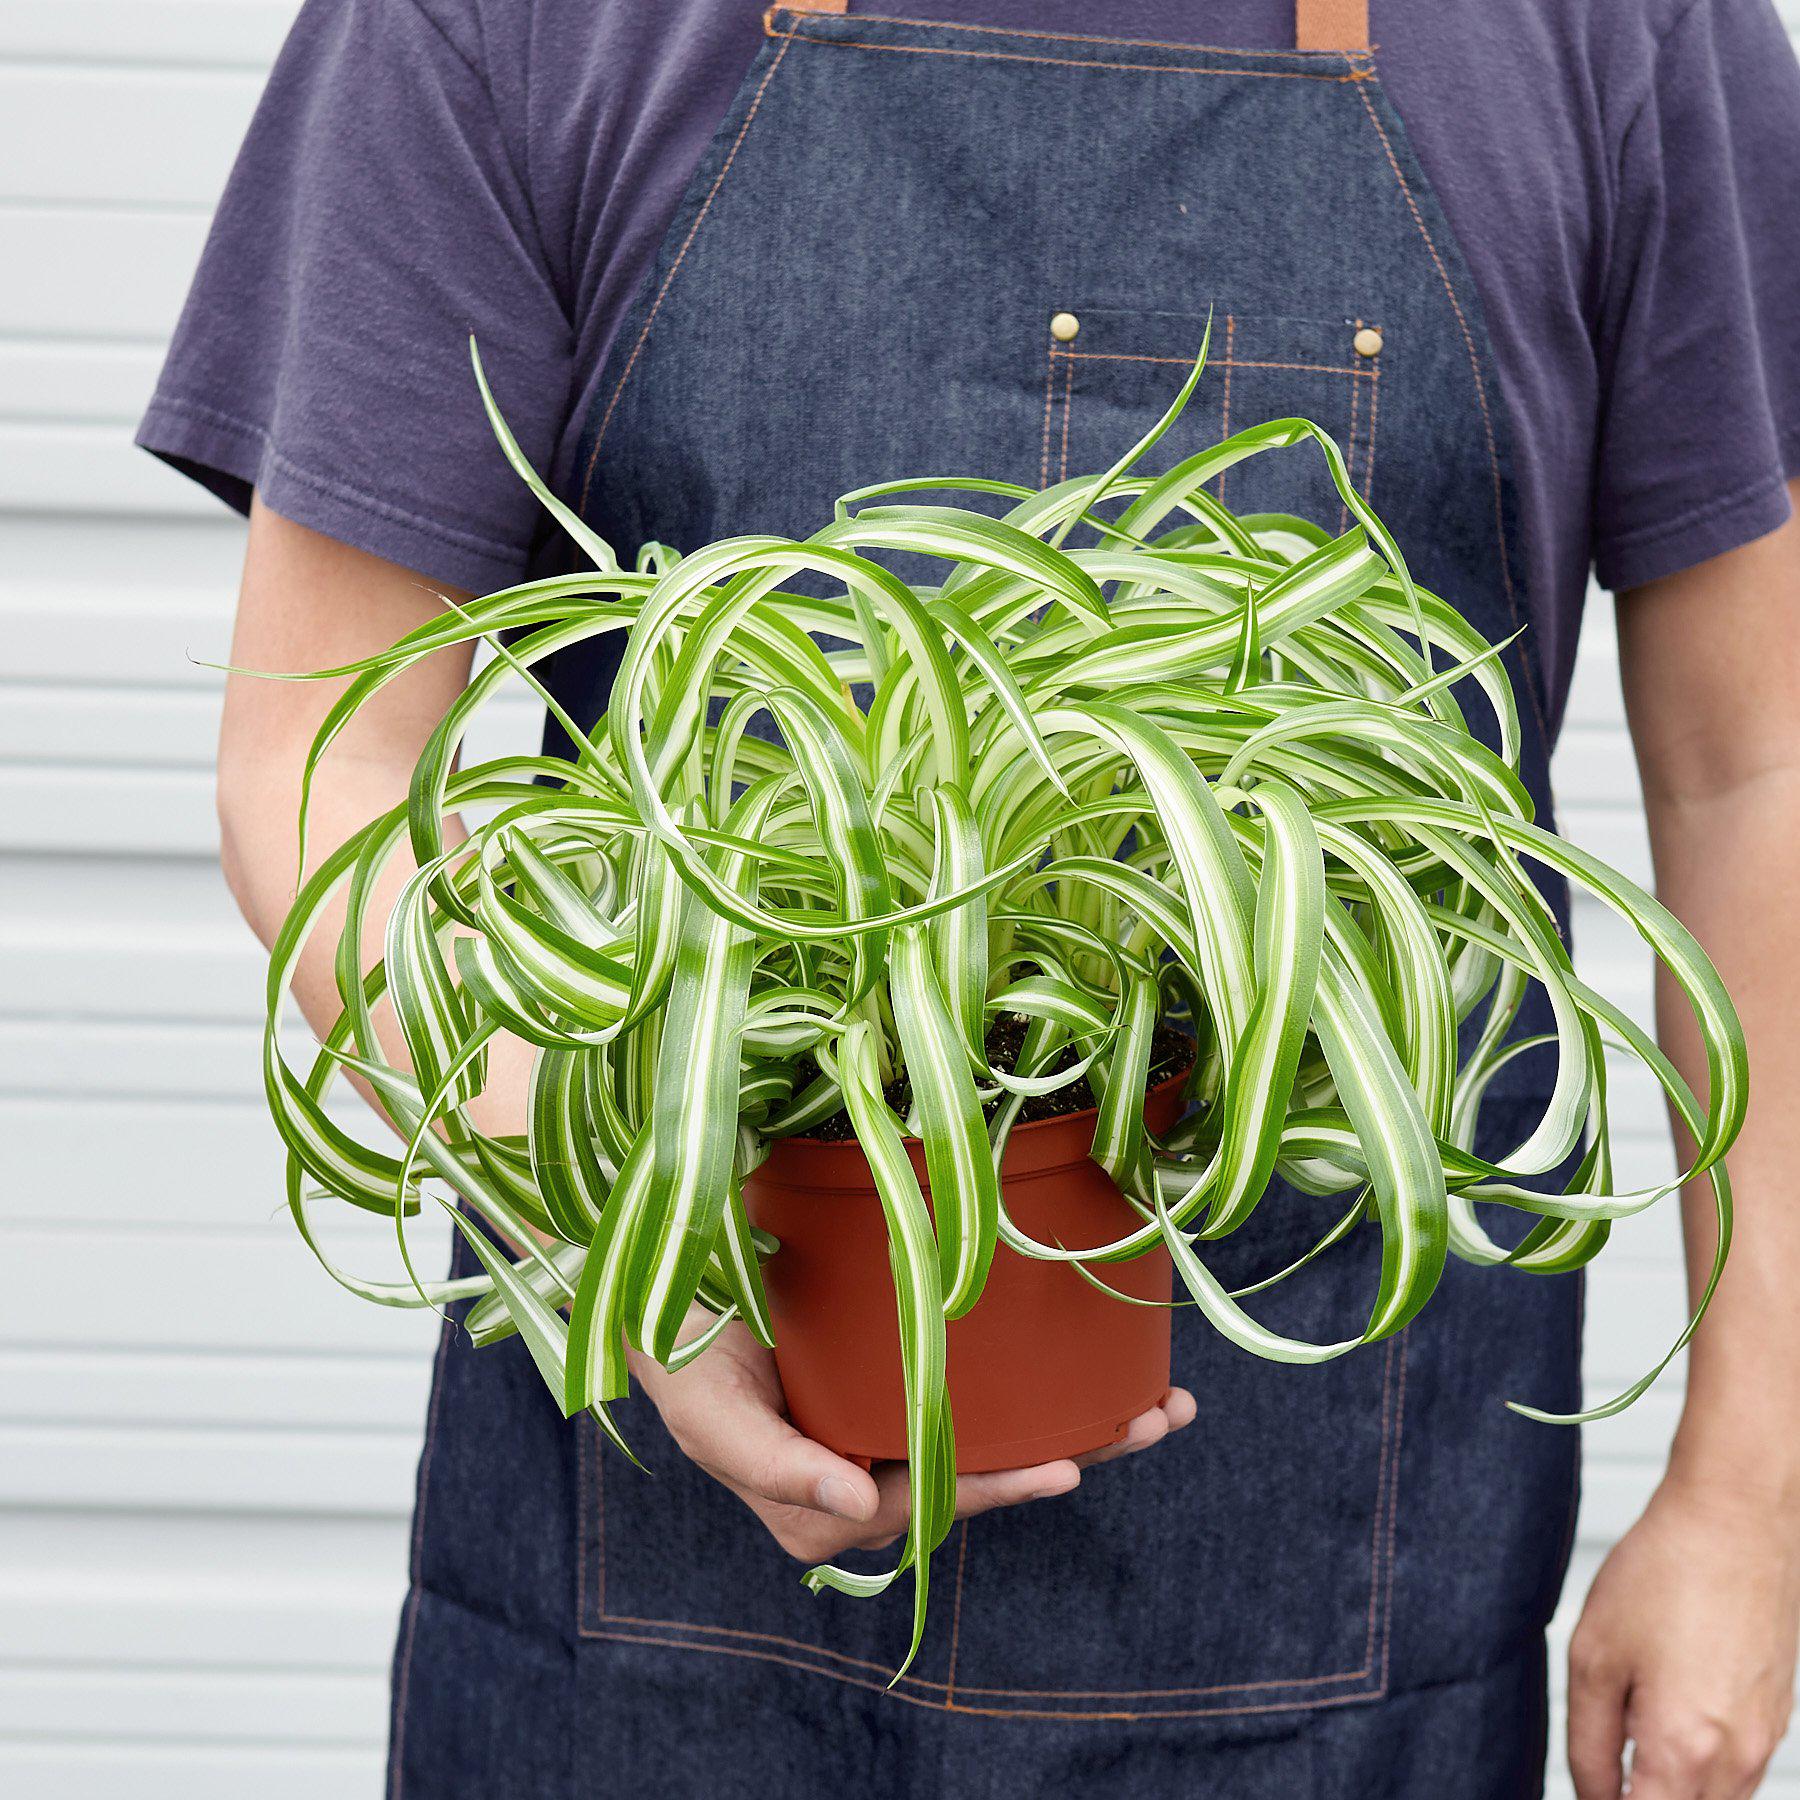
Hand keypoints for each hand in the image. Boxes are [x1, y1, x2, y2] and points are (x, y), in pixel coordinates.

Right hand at [631, 1314, 1195, 1563]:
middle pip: (993, 1468)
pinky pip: (988, 1382)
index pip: (936, 1498)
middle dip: (1082, 1448)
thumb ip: (780, 1469)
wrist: (669, 1294)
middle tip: (1159, 1417)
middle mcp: (880, 1467)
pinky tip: (1106, 1353)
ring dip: (1087, 1417)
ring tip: (1163, 1399)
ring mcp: (900, 1416)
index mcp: (837, 1499)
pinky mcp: (909, 1369)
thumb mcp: (717, 1420)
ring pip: (1005, 1428)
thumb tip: (857, 1509)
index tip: (1065, 1468)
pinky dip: (1050, 1375)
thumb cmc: (687, 1366)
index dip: (1002, 1486)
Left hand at [1568, 1475, 1799, 1798]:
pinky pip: (1739, 1774)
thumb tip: (1589, 1795)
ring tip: (1635, 1737)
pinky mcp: (1777, 1720)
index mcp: (1681, 1750)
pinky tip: (1672, 1718)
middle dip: (1641, 1796)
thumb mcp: (1593, 1657)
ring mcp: (1765, 1742)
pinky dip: (1703, 1769)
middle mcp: (1735, 1759)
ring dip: (1673, 1788)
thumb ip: (1588, 1742)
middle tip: (1608, 1764)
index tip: (1590, 1788)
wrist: (1735, 1523)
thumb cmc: (1664, 1574)